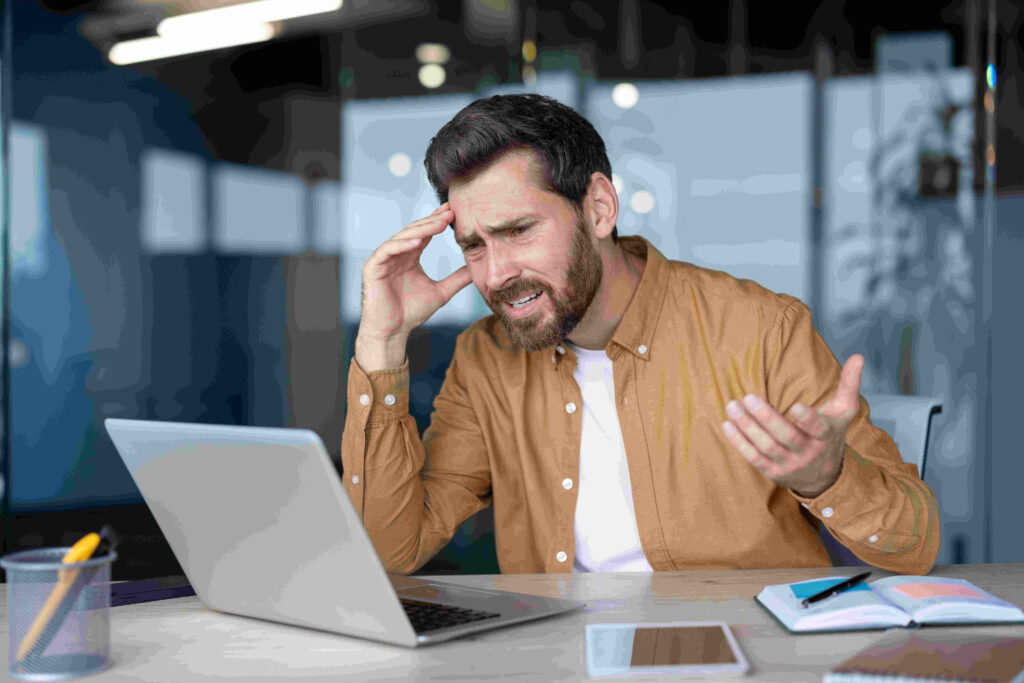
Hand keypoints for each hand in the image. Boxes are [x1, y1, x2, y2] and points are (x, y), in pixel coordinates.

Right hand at [355, 204, 472, 370]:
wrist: (393, 332)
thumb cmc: (412, 313)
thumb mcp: (441, 292)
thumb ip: (457, 279)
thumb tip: (476, 268)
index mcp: (410, 256)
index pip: (425, 233)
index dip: (437, 221)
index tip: (454, 212)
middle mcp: (397, 254)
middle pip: (415, 231)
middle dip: (432, 221)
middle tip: (450, 213)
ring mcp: (384, 259)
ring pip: (402, 237)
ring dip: (420, 230)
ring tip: (438, 223)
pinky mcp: (372, 267)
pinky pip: (386, 250)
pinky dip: (401, 245)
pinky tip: (417, 242)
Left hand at [721, 354, 864, 497]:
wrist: (822, 475)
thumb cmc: (830, 434)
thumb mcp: (843, 411)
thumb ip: (849, 384)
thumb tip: (858, 356)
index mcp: (825, 435)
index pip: (818, 428)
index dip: (808, 419)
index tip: (795, 406)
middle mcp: (808, 452)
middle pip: (786, 437)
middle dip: (766, 418)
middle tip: (748, 398)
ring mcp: (790, 464)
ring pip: (767, 447)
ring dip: (747, 428)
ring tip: (732, 407)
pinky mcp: (773, 472)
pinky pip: (754, 459)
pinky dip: (740, 443)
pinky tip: (727, 425)